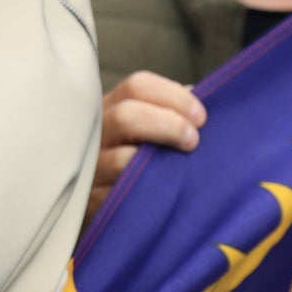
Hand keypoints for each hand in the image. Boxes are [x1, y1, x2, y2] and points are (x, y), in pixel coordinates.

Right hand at [92, 71, 204, 220]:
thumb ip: (168, 111)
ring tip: (182, 170)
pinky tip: (165, 194)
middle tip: (193, 140)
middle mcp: (95, 132)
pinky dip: (147, 194)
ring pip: (121, 160)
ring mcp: (90, 167)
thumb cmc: (135, 156)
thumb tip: (198, 96)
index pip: (138, 86)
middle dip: (169, 125)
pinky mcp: (91, 201)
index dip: (175, 97)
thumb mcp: (143, 127)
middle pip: (126, 116)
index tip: (200, 117)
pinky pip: (120, 197)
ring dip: (160, 163)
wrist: (99, 205)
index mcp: (110, 106)